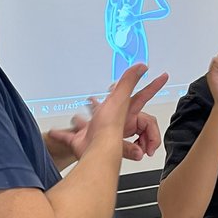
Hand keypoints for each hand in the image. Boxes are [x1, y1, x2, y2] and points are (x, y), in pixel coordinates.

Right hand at [46, 64, 166, 164]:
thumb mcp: (120, 99)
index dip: (153, 85)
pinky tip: (54, 132)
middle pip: (113, 112)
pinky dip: (61, 135)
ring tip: (80, 112)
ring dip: (83, 118)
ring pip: (90, 122)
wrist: (95, 151)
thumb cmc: (108, 129)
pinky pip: (70, 136)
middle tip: (106, 95)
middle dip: (108, 103)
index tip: (162, 77)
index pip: (143, 95)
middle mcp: (113, 121)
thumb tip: (142, 66)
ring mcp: (97, 131)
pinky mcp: (82, 140)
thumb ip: (130, 82)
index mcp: (125, 110)